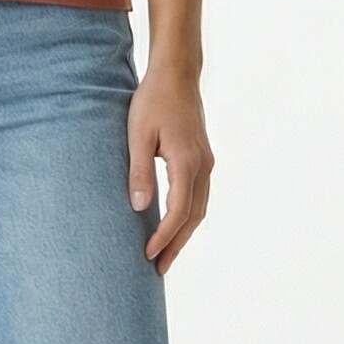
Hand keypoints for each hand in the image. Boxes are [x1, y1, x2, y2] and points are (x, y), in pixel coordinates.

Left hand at [126, 66, 213, 274]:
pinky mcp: (202, 158)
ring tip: (165, 255)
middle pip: (194, 217)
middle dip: (177, 245)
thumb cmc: (153, 100)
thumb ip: (139, 171)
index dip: (164, 236)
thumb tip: (140, 208)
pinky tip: (172, 225)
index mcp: (187, 161)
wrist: (176, 74)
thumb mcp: (137, 134)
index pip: (179, 211)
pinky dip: (187, 216)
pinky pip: (198, 195)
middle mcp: (203, 165)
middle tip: (159, 269)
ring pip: (199, 208)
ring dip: (184, 233)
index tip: (148, 255)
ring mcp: (206, 162)